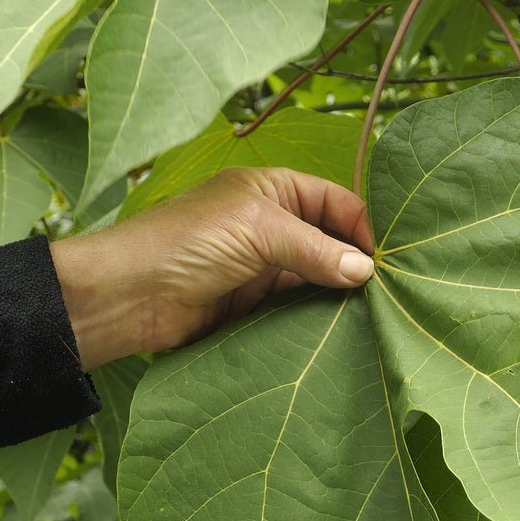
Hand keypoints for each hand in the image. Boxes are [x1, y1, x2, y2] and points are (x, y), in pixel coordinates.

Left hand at [48, 168, 374, 370]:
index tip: (390, 261)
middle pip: (330, 241)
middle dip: (356, 264)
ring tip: (373, 316)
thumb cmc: (187, 242)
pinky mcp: (252, 305)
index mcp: (271, 189)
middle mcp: (270, 223)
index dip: (363, 227)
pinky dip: (317, 318)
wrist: (129, 296)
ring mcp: (261, 265)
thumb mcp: (258, 230)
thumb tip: (366, 272)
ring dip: (338, 295)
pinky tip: (340, 331)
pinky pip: (296, 308)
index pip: (336, 202)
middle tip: (390, 294)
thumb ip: (316, 250)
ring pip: (316, 277)